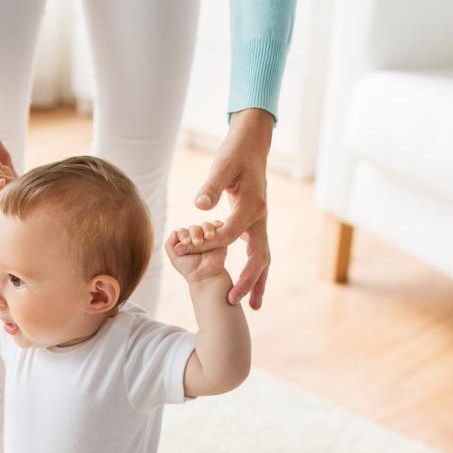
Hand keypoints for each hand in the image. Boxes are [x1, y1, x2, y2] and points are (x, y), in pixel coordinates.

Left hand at [167, 222, 228, 284]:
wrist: (206, 276)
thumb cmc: (190, 268)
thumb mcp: (174, 258)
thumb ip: (169, 245)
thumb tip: (173, 232)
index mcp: (185, 240)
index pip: (182, 231)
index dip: (183, 234)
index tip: (186, 242)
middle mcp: (196, 236)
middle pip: (194, 228)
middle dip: (195, 233)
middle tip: (197, 242)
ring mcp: (207, 236)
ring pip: (206, 225)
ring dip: (206, 228)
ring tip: (208, 237)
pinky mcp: (219, 237)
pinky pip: (219, 226)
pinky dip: (218, 224)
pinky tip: (218, 226)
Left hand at [184, 108, 274, 307]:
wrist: (252, 145)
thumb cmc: (235, 153)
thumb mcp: (222, 165)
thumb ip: (212, 186)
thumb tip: (200, 206)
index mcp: (252, 206)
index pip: (229, 234)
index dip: (209, 245)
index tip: (189, 253)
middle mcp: (260, 217)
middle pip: (258, 256)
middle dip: (248, 280)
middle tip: (234, 300)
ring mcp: (261, 222)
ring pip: (264, 258)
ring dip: (258, 282)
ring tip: (254, 307)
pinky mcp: (256, 224)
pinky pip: (259, 252)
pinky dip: (256, 270)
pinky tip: (251, 286)